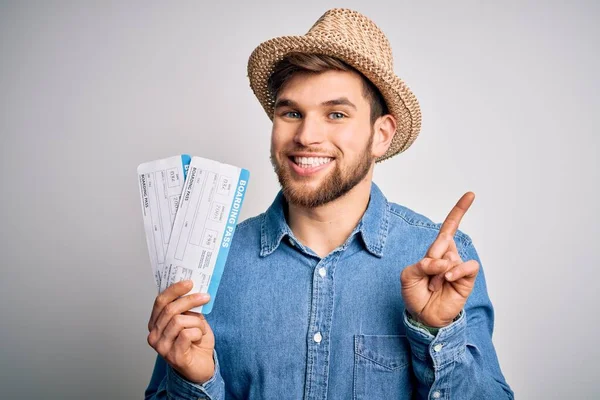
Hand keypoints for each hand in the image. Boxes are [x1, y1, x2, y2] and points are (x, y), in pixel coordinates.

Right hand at [147, 280, 215, 383]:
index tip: (189, 282)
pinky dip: (197, 332)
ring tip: (200, 329)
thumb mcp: (192, 320)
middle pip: (170, 309)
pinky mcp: (173, 356)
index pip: (160, 302)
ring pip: (179, 321)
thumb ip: (188, 308)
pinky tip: (198, 338)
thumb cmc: (196, 343)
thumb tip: (192, 289)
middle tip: (205, 297)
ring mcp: (162, 347)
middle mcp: (154, 335)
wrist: (202, 367)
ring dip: (196, 322)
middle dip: (190, 300)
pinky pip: (186, 334)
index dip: (174, 290)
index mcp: (156, 324)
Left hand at [400, 192, 479, 327]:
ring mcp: (458, 266)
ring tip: (434, 286)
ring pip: (451, 256)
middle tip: (427, 277)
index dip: (459, 211)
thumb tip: (442, 262)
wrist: (423, 316)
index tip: (470, 195)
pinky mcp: (466, 278)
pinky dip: (456, 270)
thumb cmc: (415, 294)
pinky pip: (467, 266)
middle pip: (443, 241)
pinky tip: (447, 278)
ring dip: (438, 273)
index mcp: (435, 251)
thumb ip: (422, 264)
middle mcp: (449, 256)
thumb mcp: (408, 275)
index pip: (448, 227)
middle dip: (432, 258)